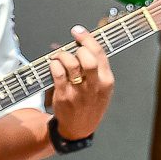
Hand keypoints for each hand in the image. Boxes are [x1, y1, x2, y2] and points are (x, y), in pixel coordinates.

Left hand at [47, 25, 113, 139]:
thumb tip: (80, 45)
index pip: (100, 54)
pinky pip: (57, 74)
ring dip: (62, 55)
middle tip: (70, 47)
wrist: (80, 128)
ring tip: (59, 56)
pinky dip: (54, 65)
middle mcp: (94, 86)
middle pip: (88, 58)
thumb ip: (96, 68)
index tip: (78, 31)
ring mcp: (79, 92)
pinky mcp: (64, 96)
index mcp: (107, 81)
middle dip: (77, 48)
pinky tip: (53, 64)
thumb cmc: (90, 105)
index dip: (87, 38)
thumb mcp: (102, 88)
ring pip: (71, 64)